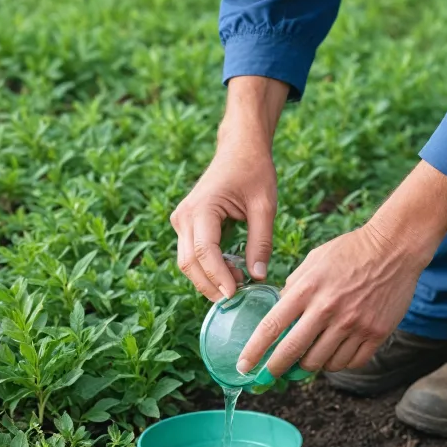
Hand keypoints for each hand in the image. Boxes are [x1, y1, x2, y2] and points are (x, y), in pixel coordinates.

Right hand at [171, 140, 277, 300]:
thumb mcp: (265, 206)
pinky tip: (231, 272)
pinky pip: (191, 254)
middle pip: (189, 263)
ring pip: (187, 262)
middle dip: (211, 284)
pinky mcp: (185, 224)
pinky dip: (207, 268)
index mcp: (202, 208)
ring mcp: (181, 220)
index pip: (205, 252)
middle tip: (237, 297)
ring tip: (238, 283)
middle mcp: (184, 216)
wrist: (239, 149)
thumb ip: (261, 242)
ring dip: (208, 278)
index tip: (236, 294)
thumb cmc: (254, 171)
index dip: (218, 277)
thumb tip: (258, 276)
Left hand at [236, 161, 446, 375]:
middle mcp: (328, 309)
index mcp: (307, 289)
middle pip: (293, 351)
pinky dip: (338, 363)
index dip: (254, 351)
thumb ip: (293, 288)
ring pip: (322, 362)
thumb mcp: (312, 261)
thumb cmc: (349, 251)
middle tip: (267, 377)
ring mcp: (354, 324)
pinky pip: (350, 363)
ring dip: (309, 365)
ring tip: (306, 359)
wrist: (393, 248)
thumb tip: (277, 313)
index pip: (272, 326)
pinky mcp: (375, 333)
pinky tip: (333, 355)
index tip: (244, 366)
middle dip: (275, 369)